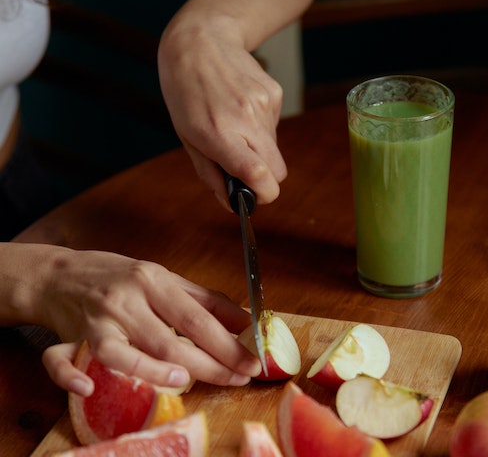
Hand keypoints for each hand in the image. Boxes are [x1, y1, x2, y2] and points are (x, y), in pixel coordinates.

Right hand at [18, 245, 260, 395]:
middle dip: (208, 365)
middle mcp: (125, 300)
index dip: (227, 345)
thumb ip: (206, 300)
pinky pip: (61, 361)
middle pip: (167, 340)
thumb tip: (245, 321)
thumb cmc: (120, 278)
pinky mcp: (66, 338)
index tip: (251, 363)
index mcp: (153, 282)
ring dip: (152, 371)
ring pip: (121, 353)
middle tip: (236, 380)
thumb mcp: (165, 279)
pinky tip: (89, 388)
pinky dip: (71, 376)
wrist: (60, 275)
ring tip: (184, 381)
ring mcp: (94, 321)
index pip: (196, 319)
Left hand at [158, 16, 287, 211]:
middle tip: (244, 169)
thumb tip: (231, 204)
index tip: (254, 197)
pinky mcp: (275, 94)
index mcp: (219, 133)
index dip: (263, 194)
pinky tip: (242, 108)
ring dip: (259, 148)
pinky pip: (274, 127)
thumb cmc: (186, 92)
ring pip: (275, 149)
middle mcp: (246, 119)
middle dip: (266, 179)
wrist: (201, 41)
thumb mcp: (187, 137)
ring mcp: (264, 105)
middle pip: (278, 171)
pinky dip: (261, 127)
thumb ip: (210, 174)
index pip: (257, 173)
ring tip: (235, 125)